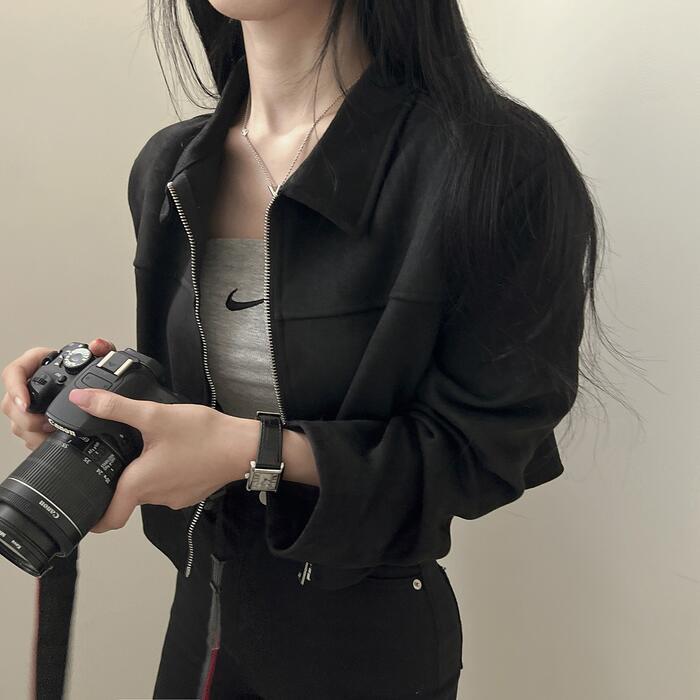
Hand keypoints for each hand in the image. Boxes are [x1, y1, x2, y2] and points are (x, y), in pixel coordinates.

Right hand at [1, 338, 114, 450]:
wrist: (113, 394)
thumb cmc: (102, 374)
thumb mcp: (106, 361)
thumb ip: (104, 351)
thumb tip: (97, 344)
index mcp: (43, 363)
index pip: (15, 371)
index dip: (15, 387)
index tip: (25, 403)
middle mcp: (35, 383)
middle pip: (11, 402)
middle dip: (26, 418)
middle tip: (45, 425)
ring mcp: (34, 404)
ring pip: (18, 421)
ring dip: (33, 432)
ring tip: (52, 433)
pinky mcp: (39, 421)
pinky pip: (29, 434)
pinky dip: (40, 440)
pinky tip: (53, 439)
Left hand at [67, 388, 252, 532]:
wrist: (244, 446)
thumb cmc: (204, 435)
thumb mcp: (155, 415)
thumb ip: (116, 408)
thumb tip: (83, 400)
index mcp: (141, 483)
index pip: (108, 518)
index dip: (92, 517)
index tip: (83, 508)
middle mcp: (157, 497)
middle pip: (128, 497)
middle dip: (122, 477)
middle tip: (120, 454)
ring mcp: (176, 497)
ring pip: (150, 490)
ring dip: (146, 472)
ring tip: (153, 446)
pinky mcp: (191, 492)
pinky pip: (170, 486)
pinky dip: (167, 472)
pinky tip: (176, 452)